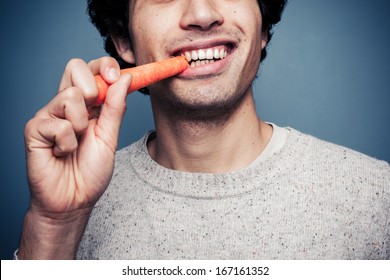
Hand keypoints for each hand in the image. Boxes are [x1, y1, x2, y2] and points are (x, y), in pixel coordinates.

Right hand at [19, 57, 131, 258]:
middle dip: (93, 87)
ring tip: (76, 144)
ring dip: (82, 125)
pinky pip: (59, 124)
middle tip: (95, 113)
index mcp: (85, 105)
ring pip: (69, 96)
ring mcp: (48, 115)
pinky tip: (62, 154)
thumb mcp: (110, 137)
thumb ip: (116, 108)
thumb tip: (126, 79)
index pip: (90, 69)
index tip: (117, 75)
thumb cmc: (90, 171)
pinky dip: (68, 144)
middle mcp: (65, 105)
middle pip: (74, 67)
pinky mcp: (34, 129)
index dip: (104, 66)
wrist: (74, 200)